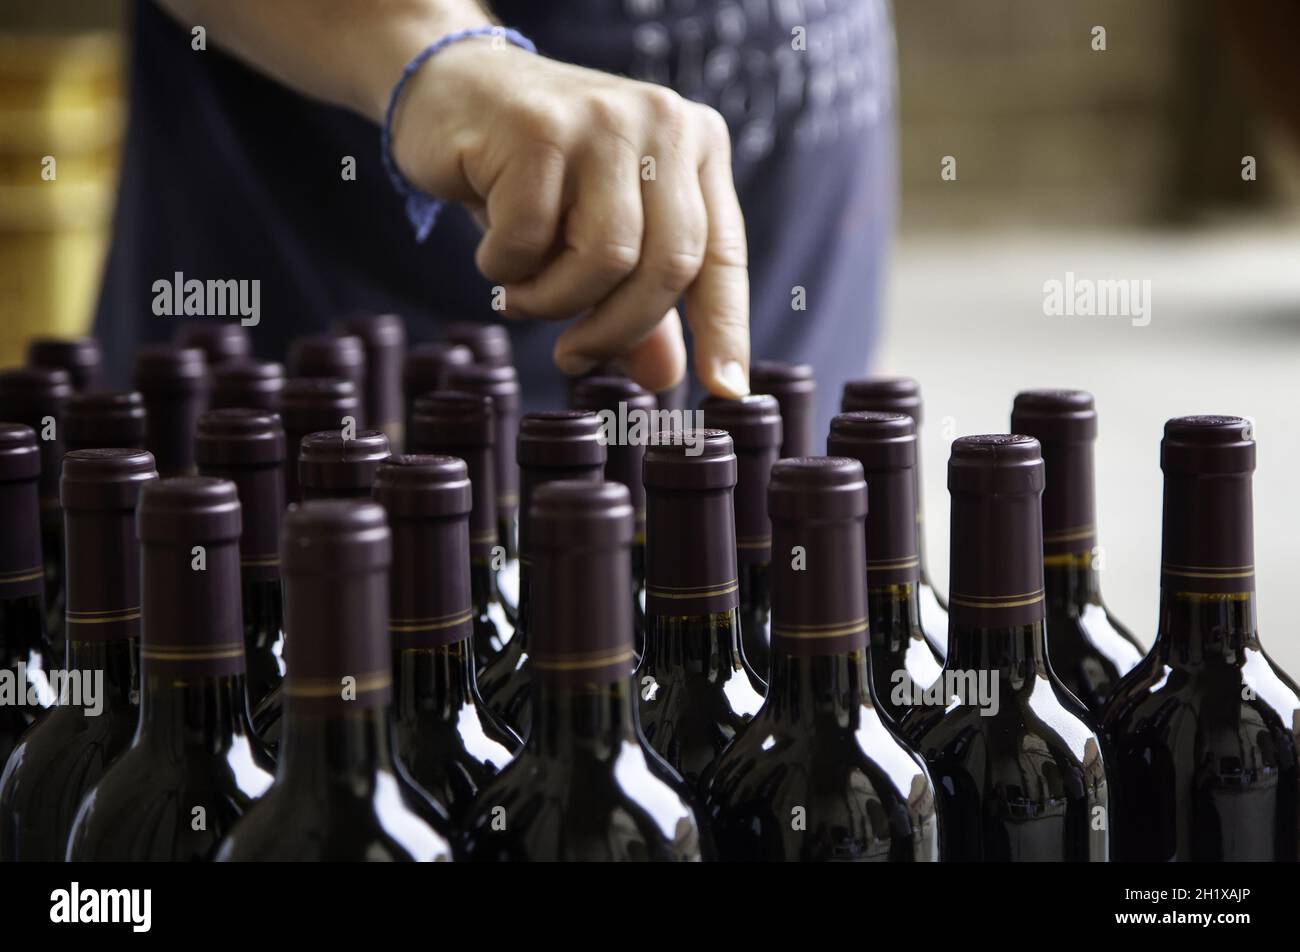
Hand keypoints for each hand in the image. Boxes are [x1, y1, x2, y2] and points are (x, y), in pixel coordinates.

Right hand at [389, 39, 749, 396]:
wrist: (452, 89)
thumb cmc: (533, 170)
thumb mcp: (593, 233)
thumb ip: (634, 298)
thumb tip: (663, 377)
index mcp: (696, 146)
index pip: (722, 255)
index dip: (725, 329)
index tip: (723, 390)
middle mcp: (662, 124)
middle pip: (668, 264)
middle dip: (616, 330)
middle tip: (573, 358)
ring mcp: (602, 120)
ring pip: (604, 258)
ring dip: (553, 301)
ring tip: (520, 296)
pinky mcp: (537, 128)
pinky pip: (531, 238)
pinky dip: (505, 267)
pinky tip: (493, 252)